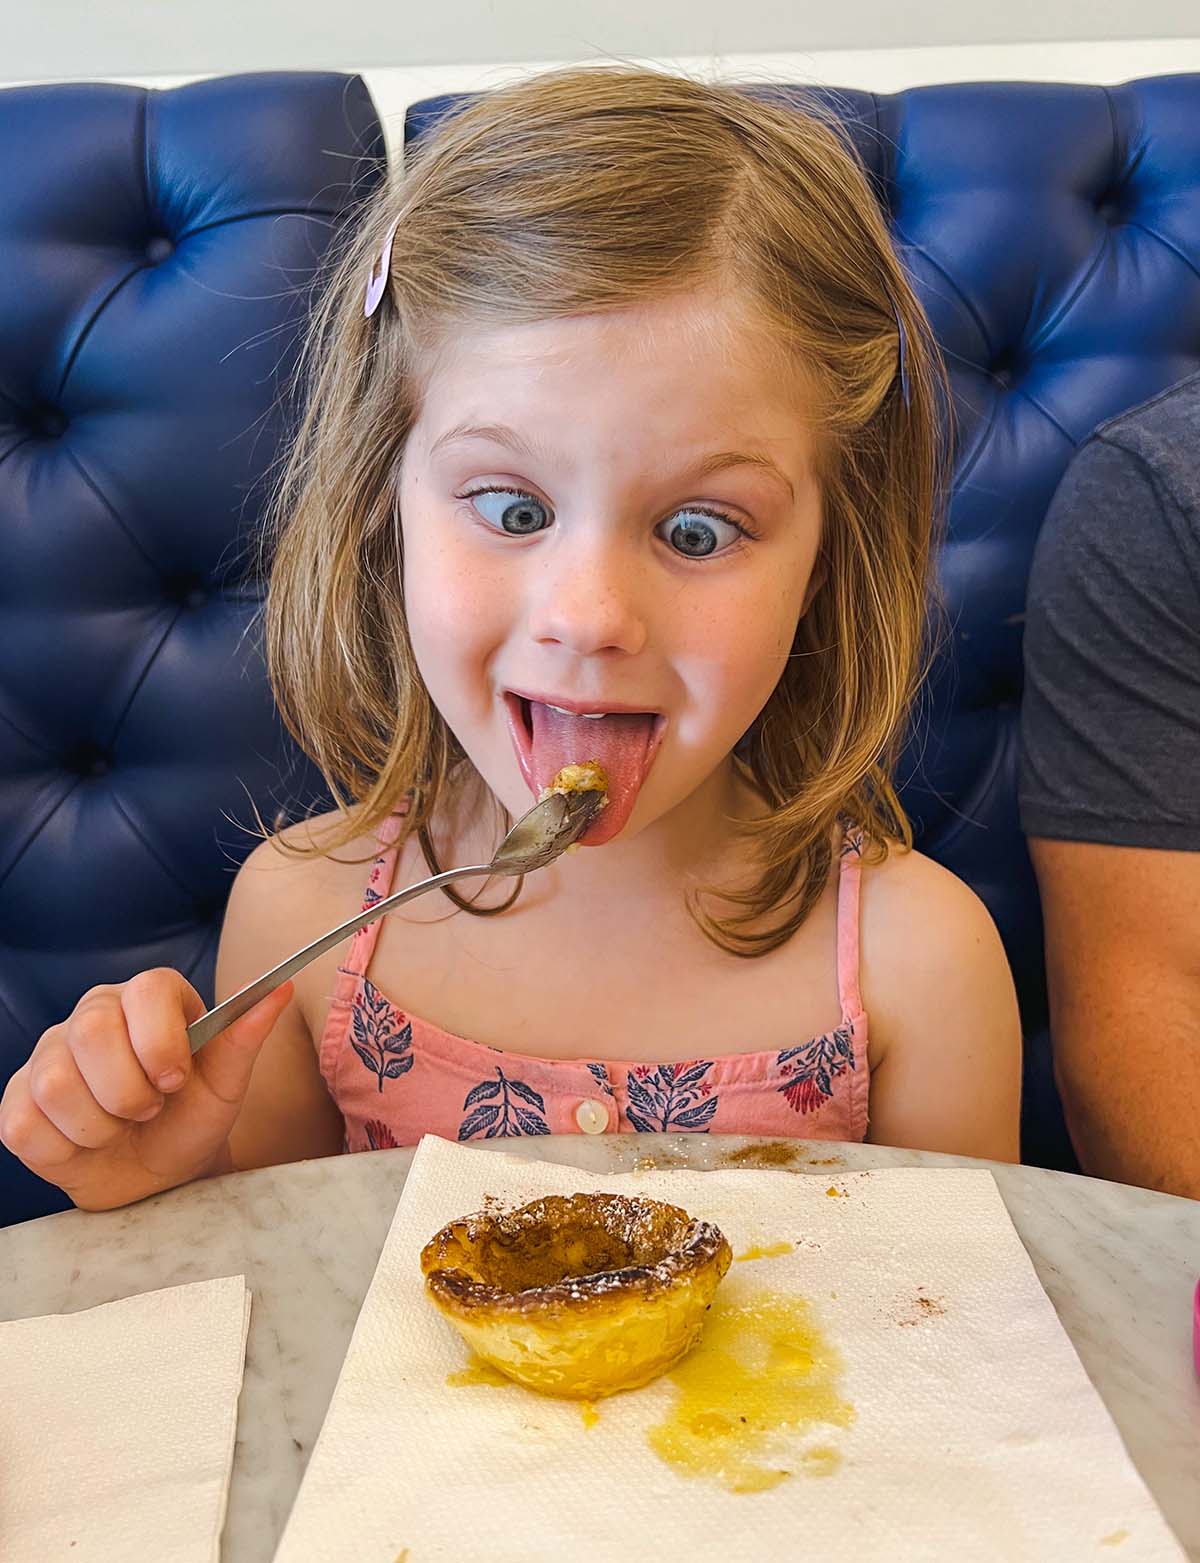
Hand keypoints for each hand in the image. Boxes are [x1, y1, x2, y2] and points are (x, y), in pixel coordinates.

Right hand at [0, 969, 292, 1210]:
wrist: (156, 1174)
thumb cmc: (191, 1119)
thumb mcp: (227, 1084)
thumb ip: (246, 1036)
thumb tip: (279, 989)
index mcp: (148, 998)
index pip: (146, 990)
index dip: (161, 1042)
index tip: (176, 1081)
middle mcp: (93, 1013)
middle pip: (91, 1032)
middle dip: (130, 1091)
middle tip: (149, 1110)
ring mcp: (48, 1055)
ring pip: (56, 1083)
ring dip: (101, 1126)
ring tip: (120, 1127)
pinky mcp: (17, 1101)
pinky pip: (26, 1124)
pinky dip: (66, 1148)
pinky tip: (85, 1142)